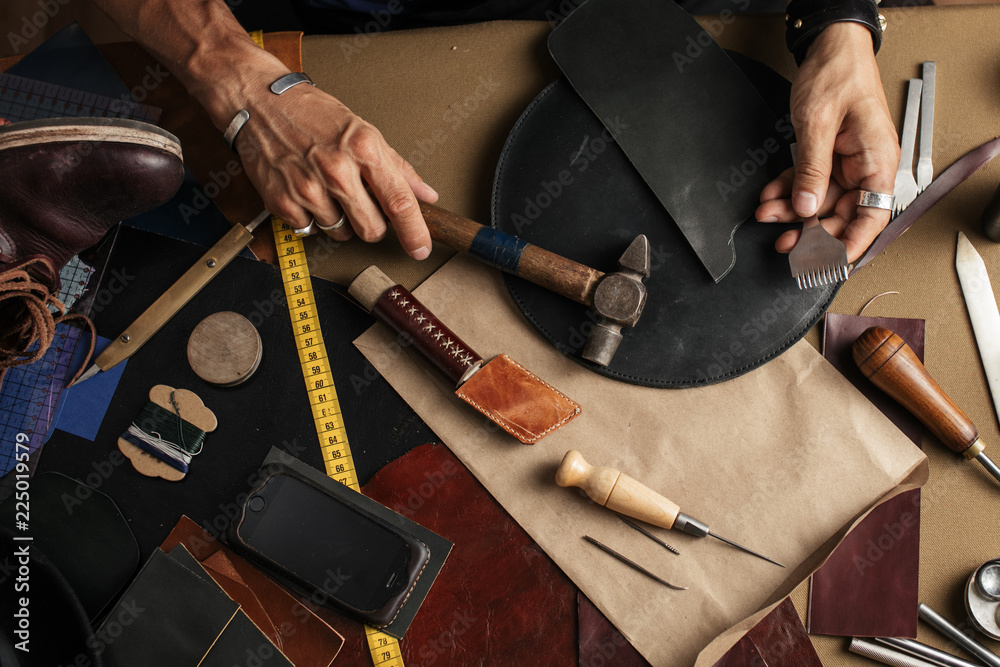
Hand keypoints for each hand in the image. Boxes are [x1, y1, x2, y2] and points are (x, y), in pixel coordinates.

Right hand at [235, 82, 437, 258]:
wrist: (259, 103)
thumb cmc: (312, 114)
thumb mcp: (363, 131)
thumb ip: (397, 167)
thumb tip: (426, 195)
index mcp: (363, 149)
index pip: (399, 203)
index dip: (414, 232)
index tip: (420, 249)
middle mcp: (336, 170)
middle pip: (372, 230)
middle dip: (373, 225)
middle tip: (362, 203)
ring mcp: (307, 188)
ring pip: (341, 233)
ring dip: (340, 219)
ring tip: (327, 189)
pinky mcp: (283, 202)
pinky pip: (311, 230)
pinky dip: (312, 218)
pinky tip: (307, 191)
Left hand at [756, 22, 898, 262]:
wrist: (829, 46)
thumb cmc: (836, 75)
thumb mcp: (818, 124)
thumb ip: (813, 169)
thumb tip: (807, 209)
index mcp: (877, 161)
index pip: (872, 217)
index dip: (851, 245)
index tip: (828, 264)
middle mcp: (866, 166)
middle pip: (841, 215)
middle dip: (810, 232)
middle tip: (784, 247)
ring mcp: (847, 162)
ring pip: (819, 202)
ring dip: (791, 212)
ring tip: (766, 216)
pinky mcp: (828, 156)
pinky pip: (808, 183)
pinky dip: (787, 192)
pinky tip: (769, 199)